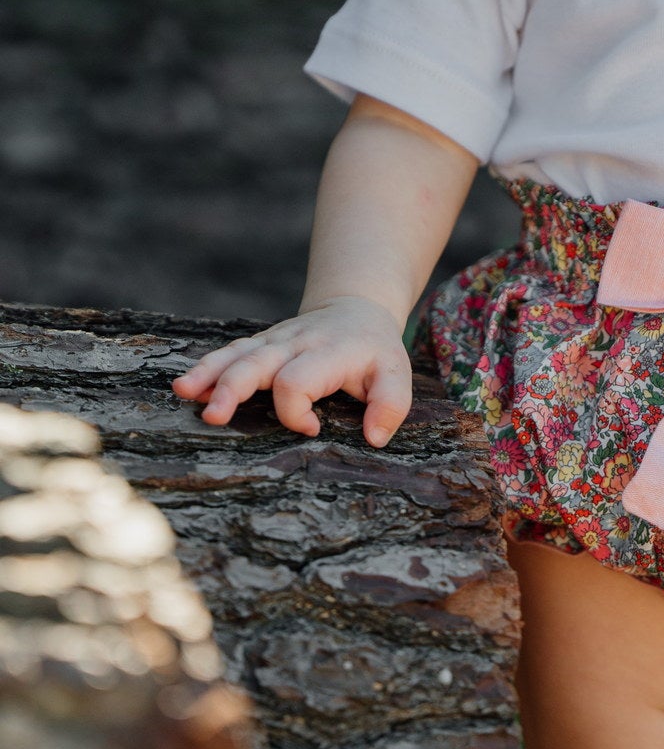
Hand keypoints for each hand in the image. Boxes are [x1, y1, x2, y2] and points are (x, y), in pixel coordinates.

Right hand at [170, 297, 412, 447]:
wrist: (357, 310)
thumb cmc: (375, 351)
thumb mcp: (396, 373)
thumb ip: (391, 405)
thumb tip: (374, 438)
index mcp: (329, 352)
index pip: (298, 380)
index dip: (296, 411)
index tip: (312, 428)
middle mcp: (296, 343)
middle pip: (258, 362)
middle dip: (233, 388)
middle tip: (213, 416)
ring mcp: (275, 341)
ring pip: (237, 354)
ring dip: (209, 373)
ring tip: (183, 391)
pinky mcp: (262, 344)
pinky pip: (231, 352)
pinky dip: (207, 367)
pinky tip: (185, 386)